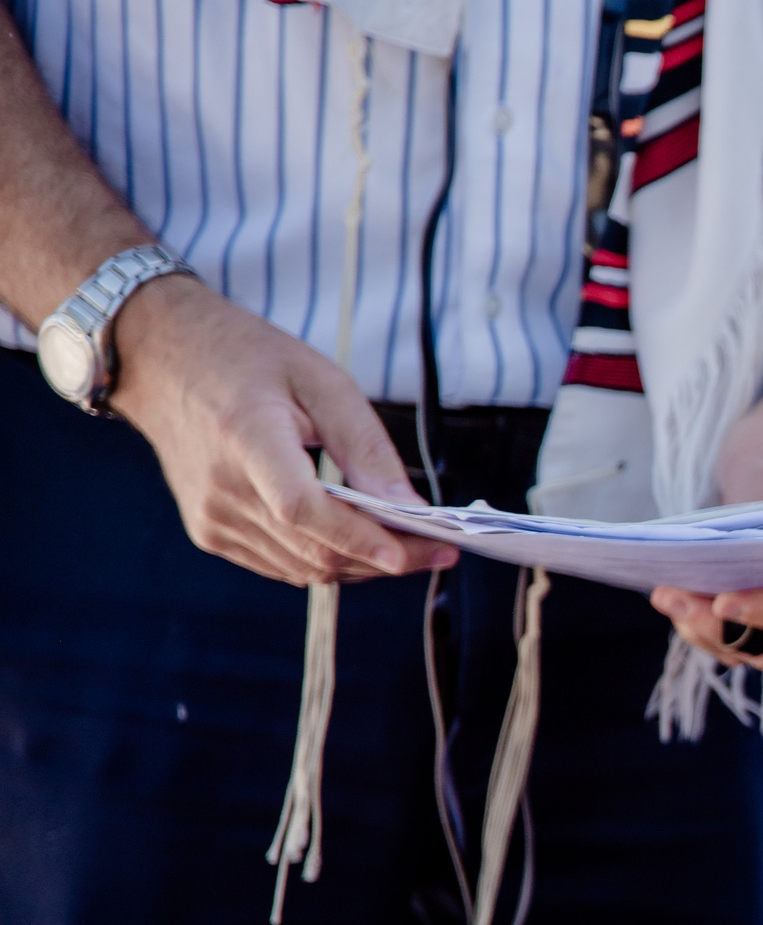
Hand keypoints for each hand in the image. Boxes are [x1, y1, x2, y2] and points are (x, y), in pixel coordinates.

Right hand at [111, 276, 458, 584]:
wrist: (161, 358)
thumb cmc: (246, 358)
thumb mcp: (322, 380)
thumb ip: (367, 447)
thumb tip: (410, 506)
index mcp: (246, 438)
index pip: (305, 510)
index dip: (363, 539)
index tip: (416, 553)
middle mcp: (221, 488)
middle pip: (313, 549)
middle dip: (385, 559)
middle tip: (440, 550)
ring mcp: (210, 516)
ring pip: (302, 566)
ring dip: (360, 565)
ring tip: (410, 547)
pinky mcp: (209, 531)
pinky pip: (280, 564)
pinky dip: (326, 560)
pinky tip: (360, 543)